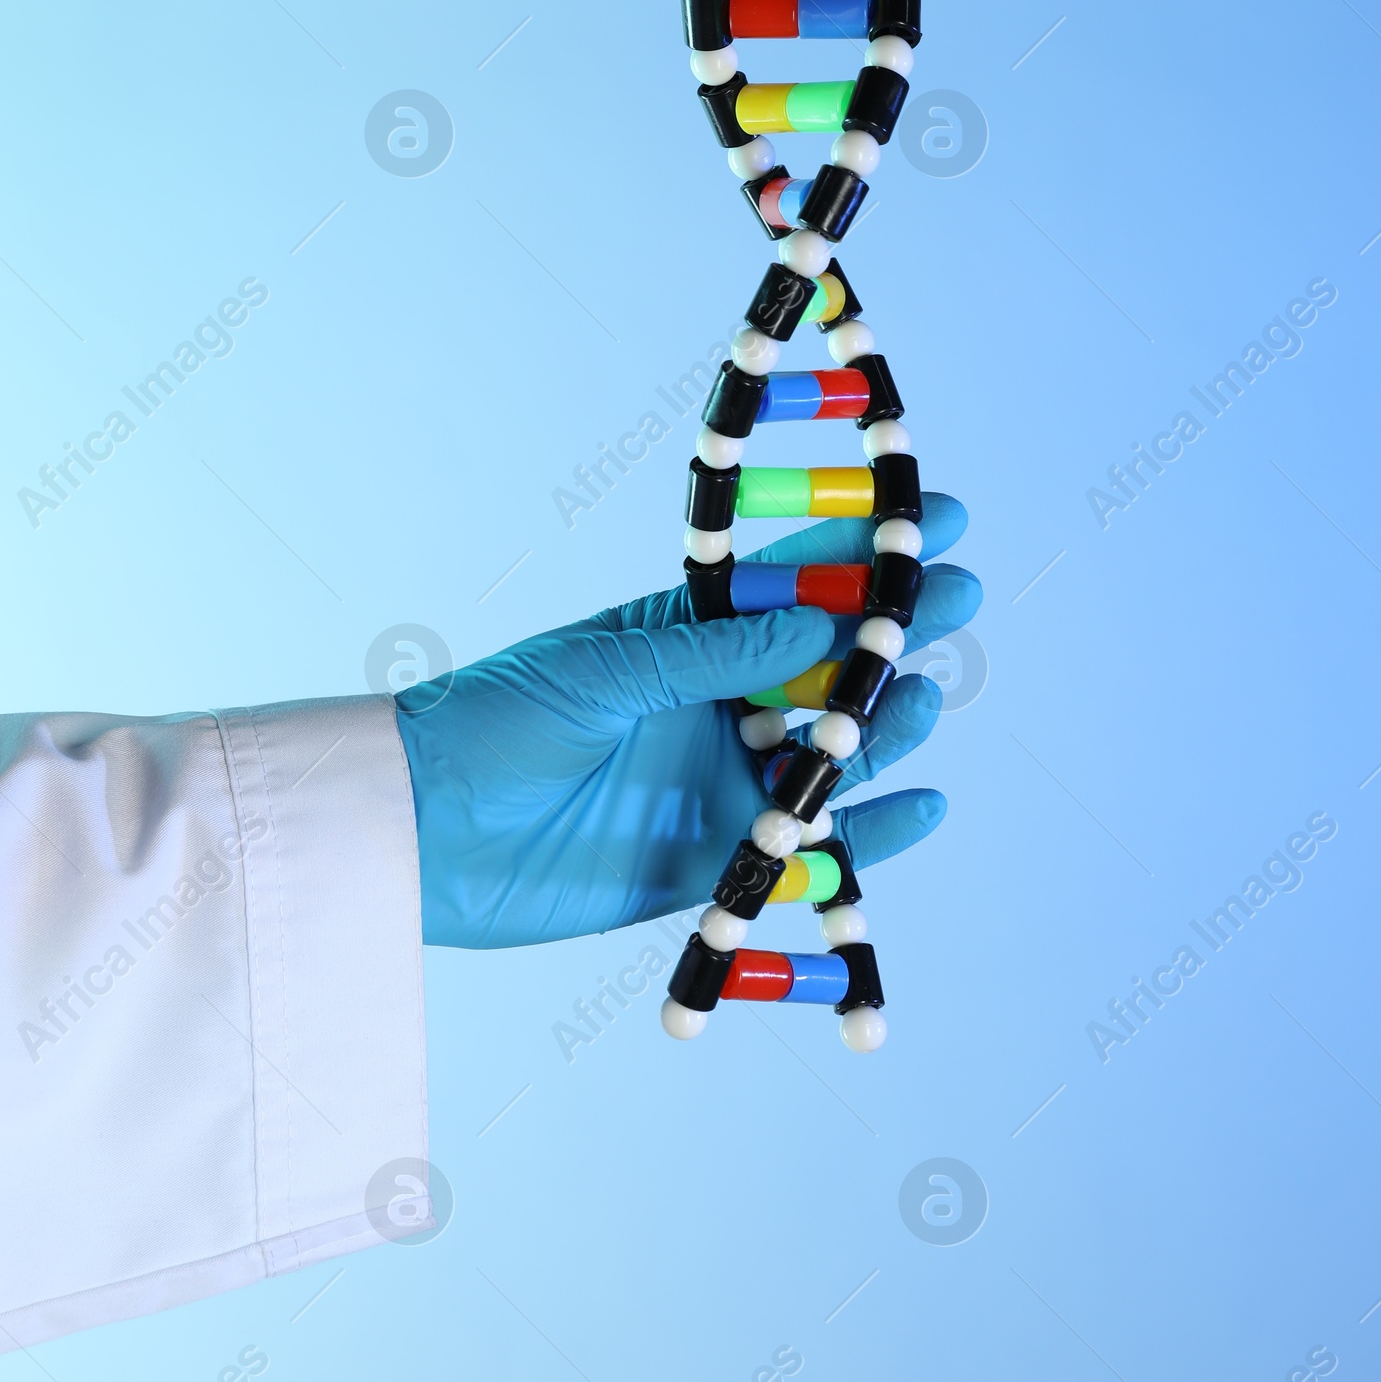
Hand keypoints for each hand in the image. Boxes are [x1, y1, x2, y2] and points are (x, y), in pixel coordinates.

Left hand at [398, 493, 980, 947]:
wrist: (422, 834)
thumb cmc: (493, 723)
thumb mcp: (600, 671)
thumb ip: (705, 656)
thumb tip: (815, 625)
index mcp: (679, 637)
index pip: (791, 585)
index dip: (865, 555)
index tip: (937, 519)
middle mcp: (710, 704)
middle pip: (827, 666)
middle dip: (896, 631)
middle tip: (958, 597)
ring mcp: (714, 783)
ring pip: (828, 754)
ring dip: (885, 728)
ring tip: (927, 701)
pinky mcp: (709, 862)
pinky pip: (806, 846)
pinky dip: (869, 834)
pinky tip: (924, 806)